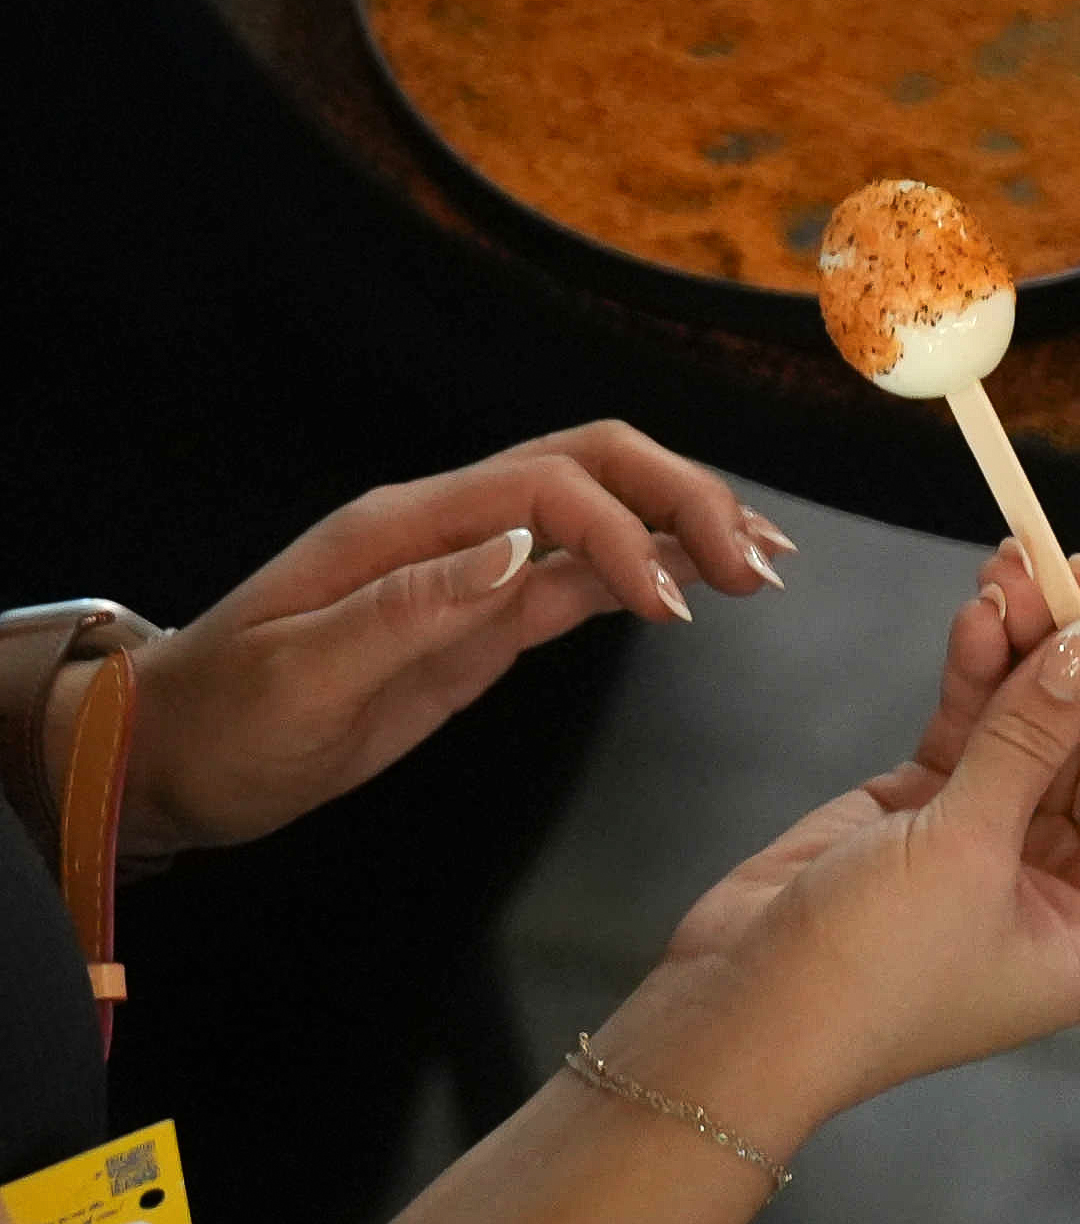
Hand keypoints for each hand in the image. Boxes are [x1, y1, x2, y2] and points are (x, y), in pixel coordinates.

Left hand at [104, 421, 796, 855]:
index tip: (673, 611)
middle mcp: (453, 528)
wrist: (176, 755)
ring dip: (684, 529)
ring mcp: (474, 570)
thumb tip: (521, 548)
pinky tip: (696, 589)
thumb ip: (412, 606)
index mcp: (408, 525)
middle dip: (684, 500)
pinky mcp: (485, 619)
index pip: (549, 487)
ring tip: (760, 569)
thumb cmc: (225, 721)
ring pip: (600, 515)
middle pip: (592, 468)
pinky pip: (578, 578)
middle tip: (757, 565)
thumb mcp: (302, 674)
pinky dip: (646, 575)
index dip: (625, 535)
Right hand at [388, 543, 1079, 1223]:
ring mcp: (994, 840)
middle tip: (1061, 573)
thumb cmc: (865, 973)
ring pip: (1033, 722)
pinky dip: (975, 670)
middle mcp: (1062, 882)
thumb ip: (1029, 737)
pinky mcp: (929, 810)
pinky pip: (972, 725)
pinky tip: (976, 614)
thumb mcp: (963, 850)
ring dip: (1025, 646)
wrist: (739, 1010)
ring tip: (1010, 569)